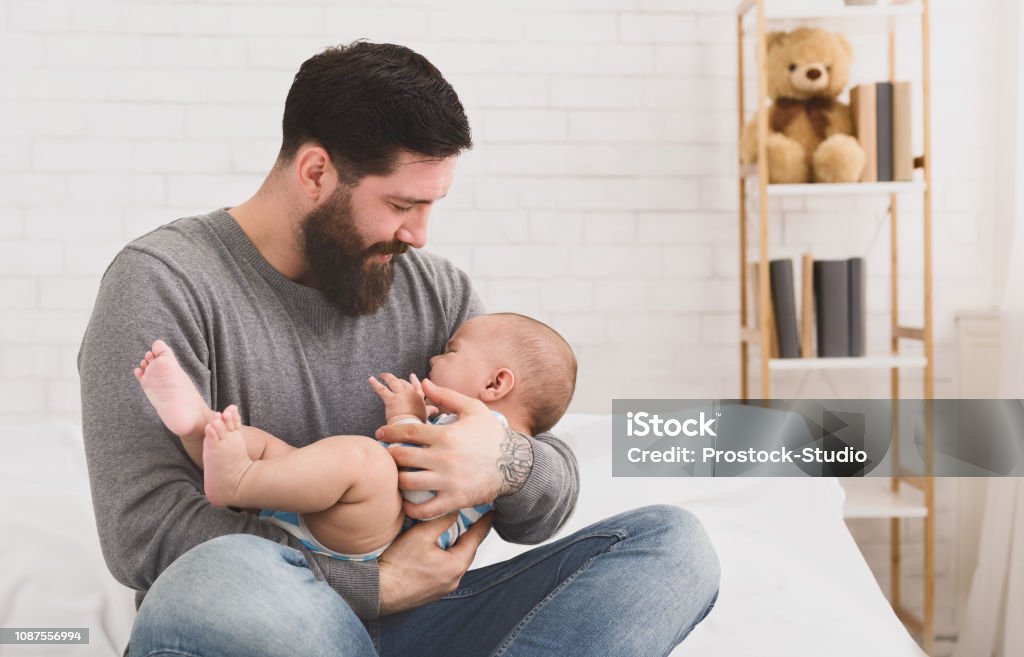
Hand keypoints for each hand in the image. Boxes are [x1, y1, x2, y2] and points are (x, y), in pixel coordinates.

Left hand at [369, 372, 428, 422]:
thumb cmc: (418, 423)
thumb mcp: (426, 415)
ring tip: (382, 375)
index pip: (417, 386)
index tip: (412, 376)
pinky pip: (381, 389)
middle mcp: (410, 393)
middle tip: (393, 378)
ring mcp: (400, 395)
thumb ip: (429, 411)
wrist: (409, 427)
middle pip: (404, 383)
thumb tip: (436, 410)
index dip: (414, 380)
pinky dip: (375, 383)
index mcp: (419, 398)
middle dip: (398, 380)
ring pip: (393, 382)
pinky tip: (371, 379)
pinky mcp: (391, 399)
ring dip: (387, 377)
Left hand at [376, 379, 532, 519]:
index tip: (380, 434)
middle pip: (402, 457)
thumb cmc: (493, 435)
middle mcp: (444, 458)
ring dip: (397, 479)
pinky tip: (408, 501)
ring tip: (396, 476)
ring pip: (408, 483)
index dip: (389, 432)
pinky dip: (410, 508)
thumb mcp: (473, 409)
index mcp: (446, 435)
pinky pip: (424, 510)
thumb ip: (447, 396)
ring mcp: (448, 481)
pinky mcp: (454, 500)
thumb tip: (424, 383)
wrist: (515, 464)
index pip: (407, 432)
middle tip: (387, 456)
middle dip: (389, 455)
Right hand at [378, 511, 492, 614]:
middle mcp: (453, 580)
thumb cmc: (397, 566)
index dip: (483, 523)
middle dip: (468, 534)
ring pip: (455, 561)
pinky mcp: (432, 592)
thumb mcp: (421, 535)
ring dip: (454, 546)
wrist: (377, 591)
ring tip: (451, 531)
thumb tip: (454, 511)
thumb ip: (441, 520)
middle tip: (471, 518)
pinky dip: (444, 557)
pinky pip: (444, 570)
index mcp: (455, 565)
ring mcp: (443, 588)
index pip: (476, 538)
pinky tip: (435, 550)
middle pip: (466, 550)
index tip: (491, 513)